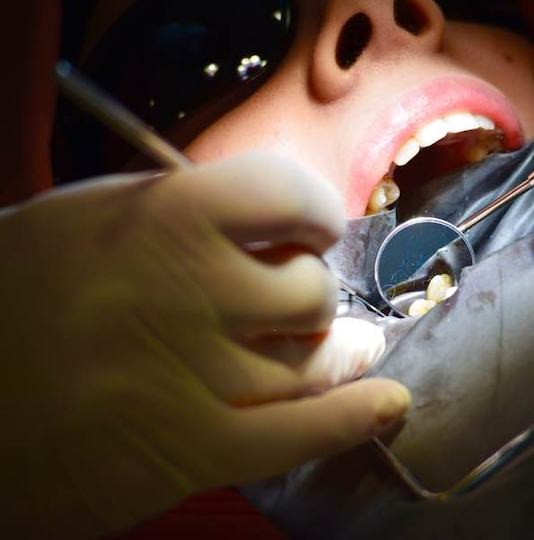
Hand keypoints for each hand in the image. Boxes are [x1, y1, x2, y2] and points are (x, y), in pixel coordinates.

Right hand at [0, 153, 409, 537]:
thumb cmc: (12, 296)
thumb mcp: (86, 219)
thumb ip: (180, 211)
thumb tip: (266, 221)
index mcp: (161, 218)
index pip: (289, 194)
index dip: (314, 210)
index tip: (314, 225)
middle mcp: (189, 290)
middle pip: (310, 289)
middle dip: (310, 294)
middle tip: (296, 298)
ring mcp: (196, 375)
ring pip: (313, 360)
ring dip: (338, 353)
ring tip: (347, 347)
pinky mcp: (191, 448)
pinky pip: (300, 434)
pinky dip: (353, 419)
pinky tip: (386, 404)